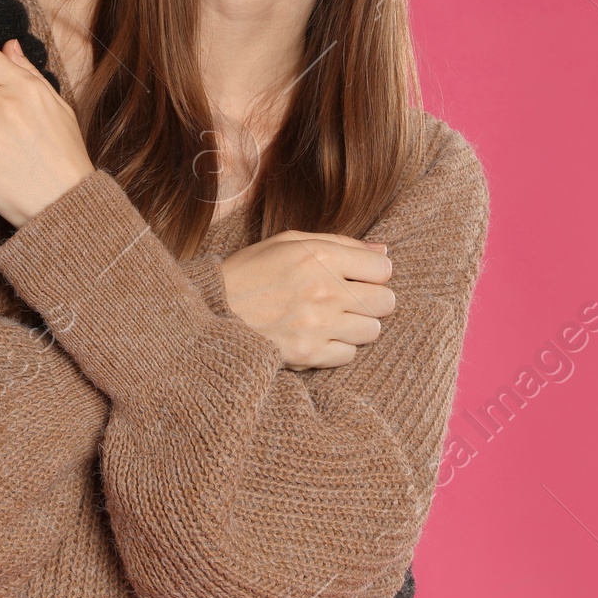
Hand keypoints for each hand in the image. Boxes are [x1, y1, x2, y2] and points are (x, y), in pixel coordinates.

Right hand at [217, 231, 394, 369]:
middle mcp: (325, 289)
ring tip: (330, 318)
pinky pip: (349, 355)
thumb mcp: (289, 242)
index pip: (383, 267)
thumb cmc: (251, 271)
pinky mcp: (310, 354)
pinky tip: (316, 335)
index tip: (359, 275)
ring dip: (356, 324)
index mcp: (320, 255)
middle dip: (372, 299)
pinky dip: (337, 347)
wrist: (211, 310)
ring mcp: (319, 325)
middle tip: (348, 299)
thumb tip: (383, 250)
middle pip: (386, 301)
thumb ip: (339, 243)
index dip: (373, 271)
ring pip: (372, 330)